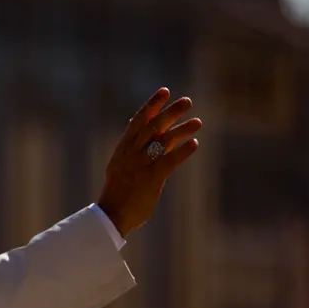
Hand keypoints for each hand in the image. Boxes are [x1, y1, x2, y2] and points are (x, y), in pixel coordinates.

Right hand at [96, 88, 201, 237]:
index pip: (138, 121)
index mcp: (123, 149)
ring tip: (198, 121)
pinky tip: (194, 143)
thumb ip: (138, 153)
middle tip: (187, 101)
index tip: (165, 92)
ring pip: (162, 141)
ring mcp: (140, 166)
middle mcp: (131, 154)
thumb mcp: (122, 167)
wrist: (111, 215)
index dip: (152, 105)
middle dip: (170, 112)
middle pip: (152, 126)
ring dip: (181, 129)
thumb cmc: (118, 193)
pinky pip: (169, 161)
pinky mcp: (150, 180)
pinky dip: (182, 151)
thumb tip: (158, 140)